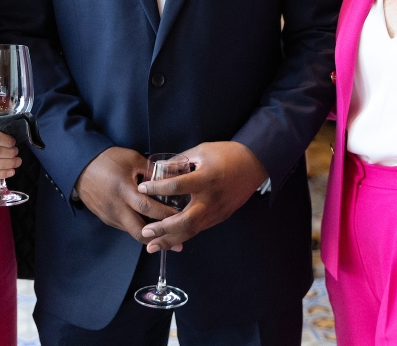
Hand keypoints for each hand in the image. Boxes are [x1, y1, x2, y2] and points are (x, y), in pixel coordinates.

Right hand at [74, 147, 181, 245]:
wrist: (80, 167)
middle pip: (140, 232)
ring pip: (133, 233)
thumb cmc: (108, 160)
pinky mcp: (107, 220)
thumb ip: (151, 170)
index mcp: (124, 190)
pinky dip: (141, 229)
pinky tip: (153, 227)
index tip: (183, 217)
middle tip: (179, 243)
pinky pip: (127, 228)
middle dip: (160, 238)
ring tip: (170, 237)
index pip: (147, 207)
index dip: (165, 214)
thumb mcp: (132, 159)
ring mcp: (110, 217)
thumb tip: (171, 179)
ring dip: (151, 236)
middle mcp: (116, 208)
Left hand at [137, 141, 268, 251]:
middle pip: (185, 221)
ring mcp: (217, 211)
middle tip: (145, 231)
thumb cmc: (227, 154)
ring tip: (152, 246)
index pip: (177, 186)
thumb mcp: (201, 151)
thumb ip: (179, 162)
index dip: (156, 187)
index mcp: (206, 178)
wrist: (255, 164)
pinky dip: (183, 235)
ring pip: (192, 231)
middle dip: (163, 229)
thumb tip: (157, 168)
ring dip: (171, 240)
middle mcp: (211, 199)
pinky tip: (170, 239)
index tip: (141, 188)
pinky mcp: (220, 217)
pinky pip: (199, 229)